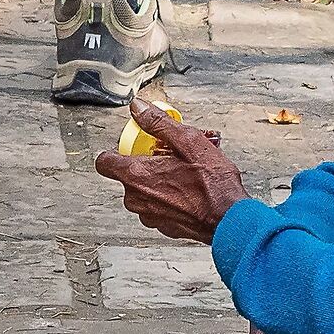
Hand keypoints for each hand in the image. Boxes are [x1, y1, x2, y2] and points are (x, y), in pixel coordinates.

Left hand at [94, 97, 250, 242]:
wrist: (230, 220)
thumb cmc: (213, 185)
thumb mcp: (188, 142)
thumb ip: (158, 123)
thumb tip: (138, 108)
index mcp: (137, 175)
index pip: (104, 162)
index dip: (117, 150)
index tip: (137, 145)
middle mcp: (137, 198)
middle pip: (127, 175)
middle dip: (146, 164)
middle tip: (170, 158)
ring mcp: (148, 215)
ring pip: (143, 191)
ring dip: (158, 181)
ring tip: (184, 174)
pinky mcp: (162, 226)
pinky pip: (156, 205)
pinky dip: (168, 197)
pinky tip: (188, 191)